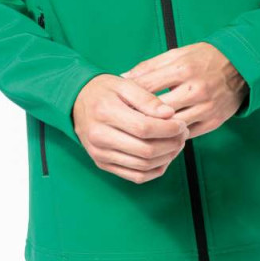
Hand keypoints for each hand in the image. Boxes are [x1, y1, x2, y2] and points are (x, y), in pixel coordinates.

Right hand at [72, 73, 189, 182]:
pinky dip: (154, 171)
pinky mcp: (102, 164)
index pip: (144, 128)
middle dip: (171, 144)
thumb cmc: (103, 90)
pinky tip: (164, 158)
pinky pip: (134, 176)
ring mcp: (100, 154)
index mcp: (106, 112)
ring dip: (166, 158)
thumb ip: (147, 98)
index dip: (168, 129)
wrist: (76, 102)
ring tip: (176, 144)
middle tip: (183, 134)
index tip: (181, 124)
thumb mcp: (124, 84)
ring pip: (142, 166)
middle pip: (145, 150)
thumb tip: (169, 114)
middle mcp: (100, 136)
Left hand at [120, 43, 248, 138]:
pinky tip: (160, 136)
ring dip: (154, 130)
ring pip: (171, 126)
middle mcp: (195, 89)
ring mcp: (205, 108)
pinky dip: (172, 136)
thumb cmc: (203, 58)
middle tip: (122, 120)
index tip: (117, 102)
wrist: (240, 67)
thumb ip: (149, 66)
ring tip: (138, 131)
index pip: (147, 86)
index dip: (129, 95)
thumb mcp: (176, 54)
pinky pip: (186, 135)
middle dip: (138, 115)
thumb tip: (122, 77)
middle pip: (157, 110)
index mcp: (183, 69)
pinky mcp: (213, 122)